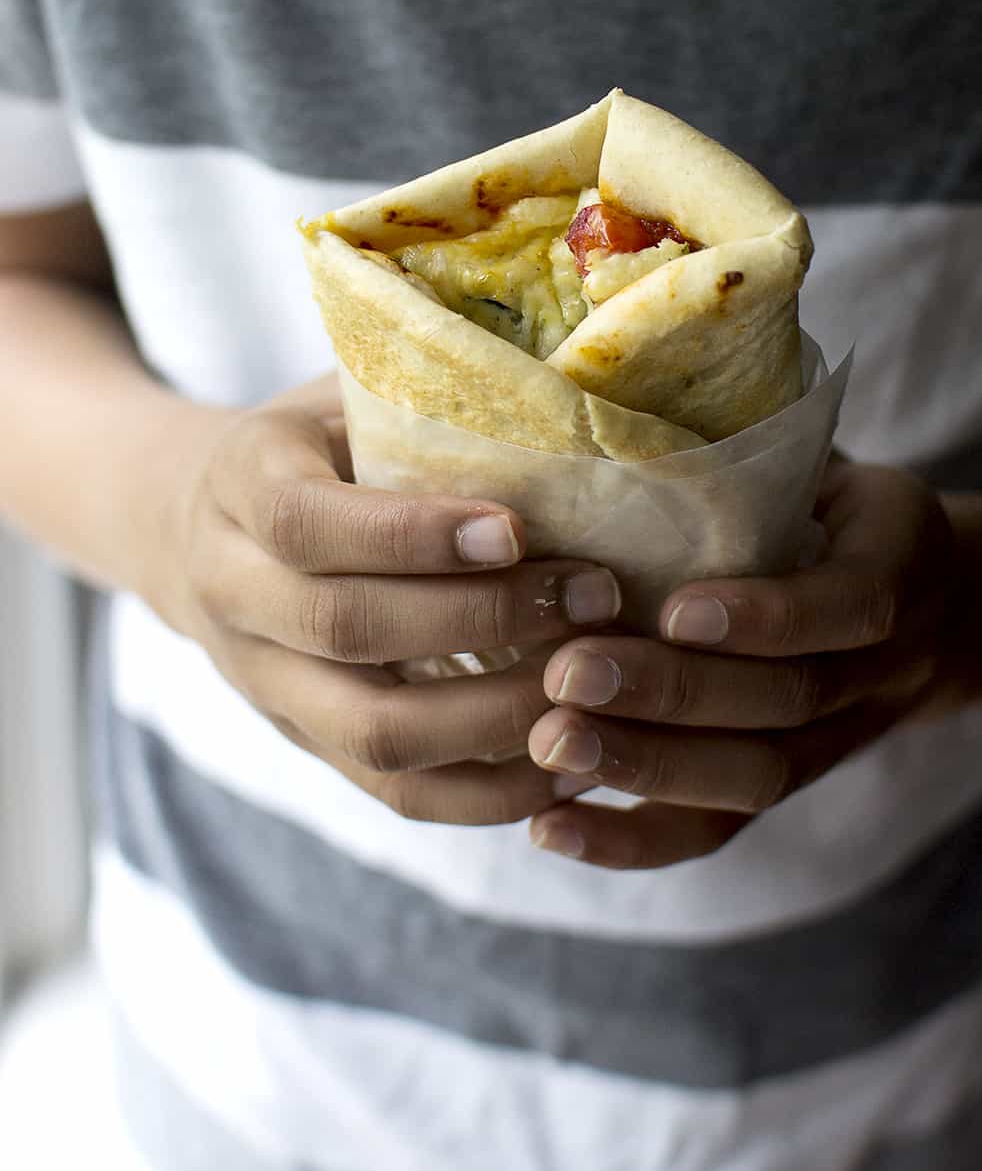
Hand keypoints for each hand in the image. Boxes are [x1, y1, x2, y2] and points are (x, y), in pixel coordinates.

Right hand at [142, 374, 619, 825]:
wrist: (195, 523)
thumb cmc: (314, 439)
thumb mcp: (339, 391)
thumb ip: (418, 390)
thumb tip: (562, 377)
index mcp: (241, 483)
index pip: (309, 523)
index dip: (412, 534)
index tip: (517, 529)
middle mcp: (235, 592)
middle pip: (348, 629)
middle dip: (484, 619)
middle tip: (596, 596)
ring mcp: (265, 682)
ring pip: (373, 731)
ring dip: (496, 719)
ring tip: (596, 685)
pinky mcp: (308, 744)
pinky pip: (395, 793)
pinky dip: (488, 792)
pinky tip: (570, 762)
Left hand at [526, 457, 957, 868]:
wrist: (930, 598)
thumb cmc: (834, 496)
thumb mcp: (822, 453)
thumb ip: (754, 442)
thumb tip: (626, 385)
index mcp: (901, 564)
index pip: (848, 605)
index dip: (769, 615)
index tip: (677, 608)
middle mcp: (885, 665)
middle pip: (785, 704)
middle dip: (674, 696)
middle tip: (568, 674)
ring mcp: (839, 737)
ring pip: (751, 776)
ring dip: (646, 764)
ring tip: (549, 743)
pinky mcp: (787, 783)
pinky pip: (721, 830)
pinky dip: (635, 837)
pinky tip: (552, 828)